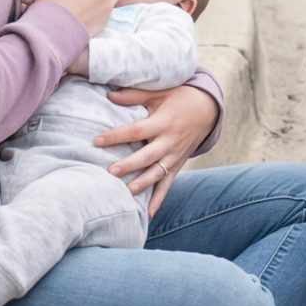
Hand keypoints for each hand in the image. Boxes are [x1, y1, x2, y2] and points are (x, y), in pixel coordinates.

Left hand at [94, 81, 220, 214]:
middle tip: (110, 171)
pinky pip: (168, 184)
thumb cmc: (180, 97)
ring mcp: (175, 155)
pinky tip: (148, 214)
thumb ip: (134, 95)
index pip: (136, 130)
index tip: (97, 140)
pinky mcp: (178, 165)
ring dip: (143, 183)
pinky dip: (159, 199)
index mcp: (163, 122)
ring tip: (127, 191)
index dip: (117, 136)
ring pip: (158, 172)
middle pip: (148, 155)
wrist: (208, 109)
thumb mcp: (160, 91)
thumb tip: (109, 95)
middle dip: (129, 164)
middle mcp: (170, 141)